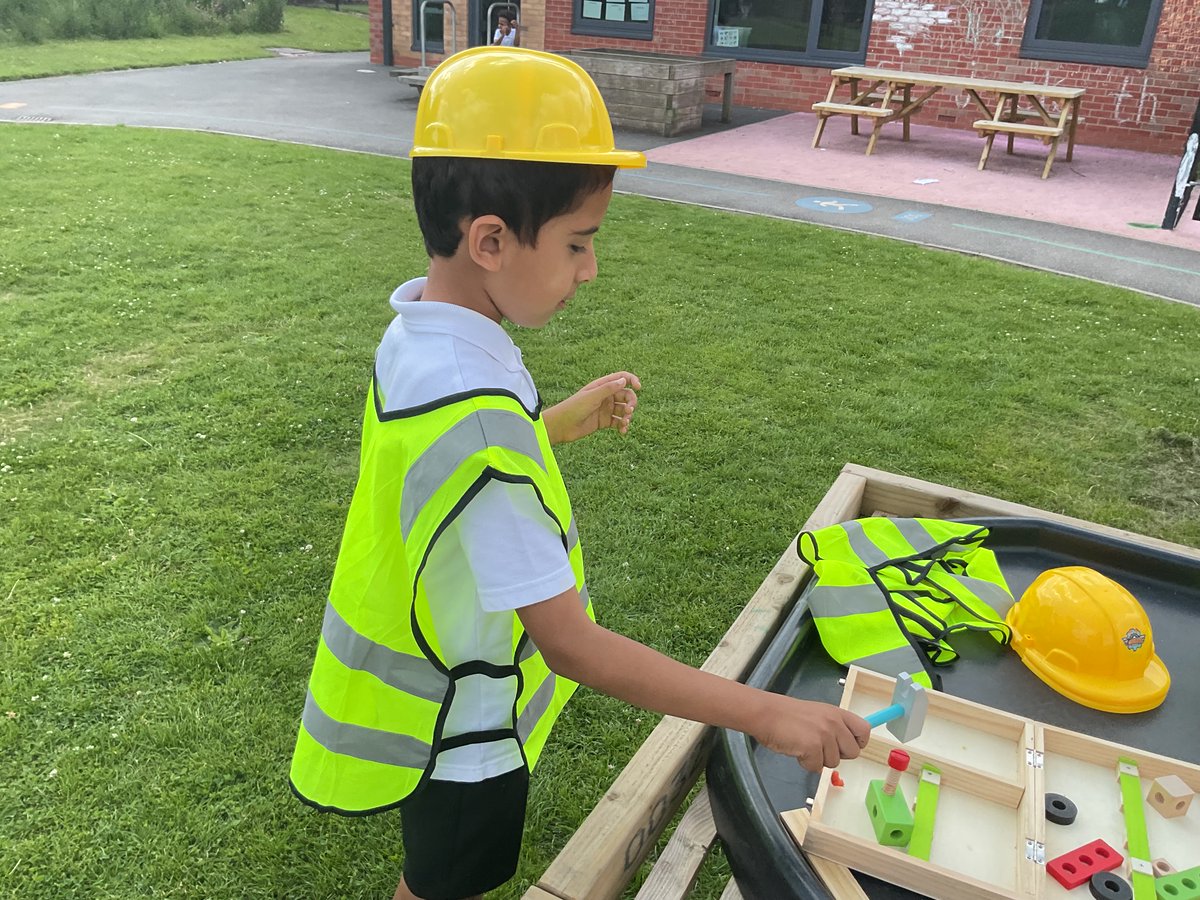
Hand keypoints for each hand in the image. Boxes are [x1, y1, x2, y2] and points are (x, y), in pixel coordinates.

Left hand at [544, 371, 639, 444]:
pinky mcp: (604, 421)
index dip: (632, 380)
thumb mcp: (592, 397)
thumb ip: (608, 389)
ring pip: (623, 410)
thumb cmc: (573, 408)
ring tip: (624, 424)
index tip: (639, 387)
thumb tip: (624, 380)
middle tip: (629, 411)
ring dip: (627, 416)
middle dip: (631, 403)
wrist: (561, 426)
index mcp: (601, 386)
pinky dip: (623, 426)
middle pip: (626, 396)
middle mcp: (605, 396)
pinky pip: (618, 422)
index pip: (621, 378)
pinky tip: (622, 431)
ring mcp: (605, 409)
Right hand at [752, 696, 870, 771]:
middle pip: (853, 752)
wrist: (766, 714)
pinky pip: (817, 767)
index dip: (858, 743)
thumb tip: (846, 743)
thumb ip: (833, 726)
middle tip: (820, 748)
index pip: (864, 730)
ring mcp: (824, 735)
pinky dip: (806, 763)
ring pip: (834, 763)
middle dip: (837, 755)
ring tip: (804, 745)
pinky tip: (797, 749)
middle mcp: (834, 723)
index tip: (847, 746)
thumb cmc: (786, 715)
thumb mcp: (817, 713)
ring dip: (819, 759)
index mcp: (837, 713)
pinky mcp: (813, 747)